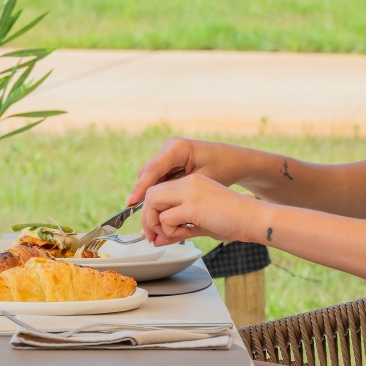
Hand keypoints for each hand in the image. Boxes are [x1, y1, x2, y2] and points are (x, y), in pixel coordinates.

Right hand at [127, 137, 241, 207]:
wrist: (235, 160)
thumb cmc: (224, 169)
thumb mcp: (201, 183)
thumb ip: (178, 193)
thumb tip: (160, 212)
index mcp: (177, 148)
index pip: (152, 170)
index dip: (140, 188)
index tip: (130, 203)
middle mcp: (169, 148)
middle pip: (147, 174)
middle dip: (143, 196)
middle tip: (144, 217)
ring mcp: (169, 154)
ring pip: (151, 177)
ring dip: (150, 196)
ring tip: (151, 217)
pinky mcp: (170, 161)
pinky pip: (159, 178)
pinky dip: (158, 193)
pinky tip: (160, 208)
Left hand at [140, 173, 268, 246]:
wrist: (256, 219)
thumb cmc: (234, 222)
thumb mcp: (201, 225)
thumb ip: (178, 230)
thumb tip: (158, 240)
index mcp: (191, 182)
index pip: (158, 190)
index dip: (151, 211)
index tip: (153, 230)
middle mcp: (188, 183)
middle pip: (151, 194)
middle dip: (147, 217)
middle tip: (152, 236)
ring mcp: (190, 192)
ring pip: (153, 201)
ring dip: (155, 222)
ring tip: (168, 235)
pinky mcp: (193, 205)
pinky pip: (166, 217)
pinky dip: (168, 229)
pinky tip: (182, 235)